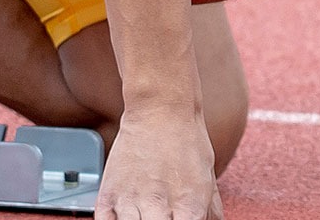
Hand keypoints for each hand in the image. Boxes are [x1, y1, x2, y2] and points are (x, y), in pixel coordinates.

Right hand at [96, 109, 222, 219]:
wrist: (161, 110)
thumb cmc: (188, 144)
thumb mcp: (209, 180)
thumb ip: (210, 213)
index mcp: (189, 208)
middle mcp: (159, 207)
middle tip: (161, 216)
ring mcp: (131, 201)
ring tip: (145, 212)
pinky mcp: (108, 193)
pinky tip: (126, 215)